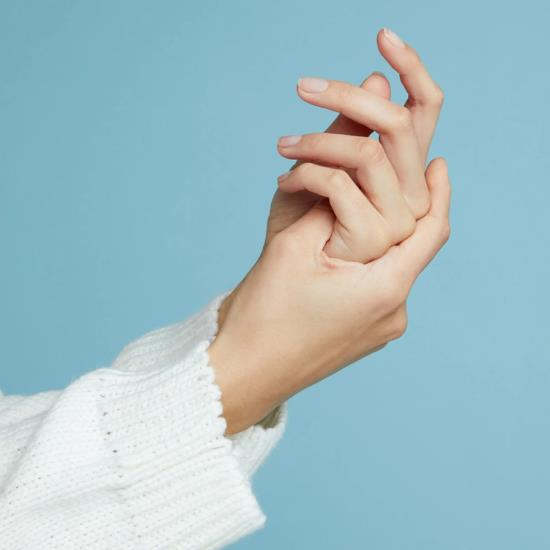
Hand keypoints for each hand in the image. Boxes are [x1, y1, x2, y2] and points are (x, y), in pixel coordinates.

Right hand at [209, 158, 450, 433]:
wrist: (245, 374)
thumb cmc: (262, 317)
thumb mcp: (291, 248)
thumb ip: (325, 208)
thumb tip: (342, 181)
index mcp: (384, 290)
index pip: (432, 229)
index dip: (441, 192)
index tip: (439, 161)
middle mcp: (394, 312)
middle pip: (411, 243)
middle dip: (396, 205)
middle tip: (381, 178)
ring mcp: (380, 327)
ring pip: (393, 265)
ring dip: (377, 233)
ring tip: (350, 213)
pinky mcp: (364, 333)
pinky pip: (378, 285)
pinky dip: (367, 258)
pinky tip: (342, 247)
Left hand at [266, 28, 443, 259]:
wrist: (286, 282)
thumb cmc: (302, 228)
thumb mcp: (323, 171)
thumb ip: (349, 133)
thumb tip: (377, 81)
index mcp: (403, 173)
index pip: (425, 110)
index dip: (413, 70)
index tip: (383, 35)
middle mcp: (411, 194)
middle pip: (398, 124)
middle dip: (346, 96)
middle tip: (303, 86)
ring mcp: (398, 220)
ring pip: (365, 153)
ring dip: (315, 141)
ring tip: (282, 146)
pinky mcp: (374, 240)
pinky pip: (339, 184)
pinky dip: (304, 174)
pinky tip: (282, 182)